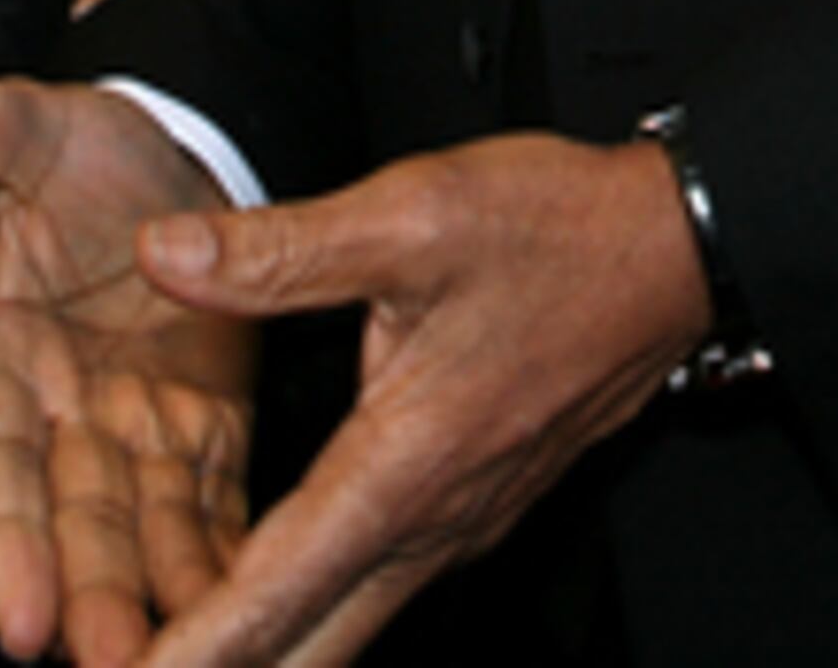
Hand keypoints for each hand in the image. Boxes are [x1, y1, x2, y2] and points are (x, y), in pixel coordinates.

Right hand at [0, 41, 257, 667]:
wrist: (168, 143)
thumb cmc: (79, 142)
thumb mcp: (24, 124)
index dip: (3, 540)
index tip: (17, 618)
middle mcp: (46, 409)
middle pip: (64, 516)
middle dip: (85, 598)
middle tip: (111, 666)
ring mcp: (121, 428)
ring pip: (136, 530)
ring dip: (153, 600)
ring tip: (176, 664)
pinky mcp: (194, 432)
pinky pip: (207, 509)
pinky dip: (221, 563)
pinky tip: (253, 615)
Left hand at [131, 133, 710, 666]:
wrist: (671, 247)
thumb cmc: (558, 230)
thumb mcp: (412, 214)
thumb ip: (282, 250)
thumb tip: (165, 255)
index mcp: (403, 465)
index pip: (273, 596)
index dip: (191, 652)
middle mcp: (433, 520)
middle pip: (308, 648)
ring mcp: (459, 522)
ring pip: (344, 627)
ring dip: (261, 651)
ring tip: (172, 650)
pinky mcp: (472, 506)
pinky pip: (376, 589)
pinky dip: (307, 615)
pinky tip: (263, 602)